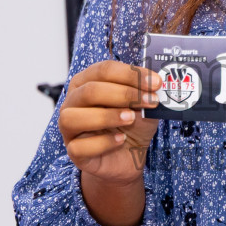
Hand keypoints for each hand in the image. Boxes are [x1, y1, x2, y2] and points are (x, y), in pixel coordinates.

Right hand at [58, 61, 161, 225]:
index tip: (155, 82)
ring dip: (106, 116)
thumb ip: (146, 93)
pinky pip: (79, 147)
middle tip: (149, 101)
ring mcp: (69, 127)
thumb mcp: (143, 105)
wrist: (129, 156)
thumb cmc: (132, 125)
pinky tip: (120, 139)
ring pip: (73, 117)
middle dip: (123, 94)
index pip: (103, 69)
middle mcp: (73, 101)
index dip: (131, 74)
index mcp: (87, 81)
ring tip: (130, 118)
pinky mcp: (73, 151)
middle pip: (90, 91)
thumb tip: (154, 84)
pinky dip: (102, 143)